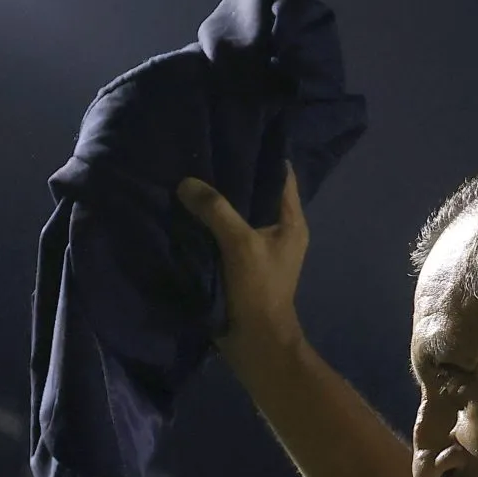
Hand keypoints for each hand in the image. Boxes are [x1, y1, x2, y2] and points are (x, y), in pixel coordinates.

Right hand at [177, 168, 311, 371]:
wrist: (255, 343)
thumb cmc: (259, 289)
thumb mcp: (239, 243)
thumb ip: (216, 210)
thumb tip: (186, 183)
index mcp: (291, 222)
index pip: (281, 176)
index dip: (263, 154)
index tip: (236, 133)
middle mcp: (279, 232)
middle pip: (256, 194)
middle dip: (233, 176)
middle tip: (204, 152)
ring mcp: (259, 251)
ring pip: (238, 216)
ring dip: (219, 203)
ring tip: (192, 177)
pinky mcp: (241, 267)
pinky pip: (224, 237)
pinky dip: (210, 226)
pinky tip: (187, 213)